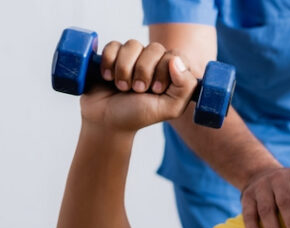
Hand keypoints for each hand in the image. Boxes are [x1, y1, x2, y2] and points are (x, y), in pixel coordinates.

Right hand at [79, 40, 196, 131]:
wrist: (103, 121)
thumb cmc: (137, 115)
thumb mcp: (169, 108)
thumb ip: (186, 86)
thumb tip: (176, 60)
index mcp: (171, 74)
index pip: (176, 56)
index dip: (164, 70)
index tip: (155, 90)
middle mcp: (153, 63)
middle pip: (154, 48)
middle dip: (144, 71)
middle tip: (137, 90)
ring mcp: (133, 58)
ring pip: (133, 45)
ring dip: (124, 69)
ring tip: (122, 87)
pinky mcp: (112, 55)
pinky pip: (113, 45)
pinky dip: (109, 62)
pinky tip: (108, 77)